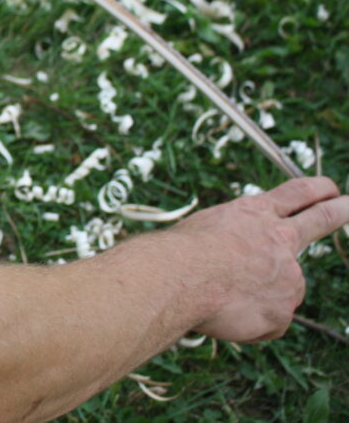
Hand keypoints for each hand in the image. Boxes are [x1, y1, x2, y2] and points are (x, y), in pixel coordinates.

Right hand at [173, 177, 348, 342]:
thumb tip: (236, 262)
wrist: (178, 279)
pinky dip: (251, 322)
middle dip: (342, 210)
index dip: (318, 189)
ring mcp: (288, 276)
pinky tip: (228, 313)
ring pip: (282, 288)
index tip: (331, 189)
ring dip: (260, 295)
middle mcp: (279, 240)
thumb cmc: (179, 253)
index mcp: (255, 214)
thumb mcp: (206, 229)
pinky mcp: (284, 311)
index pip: (297, 193)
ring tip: (222, 296)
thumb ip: (233, 240)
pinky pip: (270, 321)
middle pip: (322, 219)